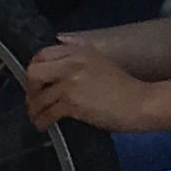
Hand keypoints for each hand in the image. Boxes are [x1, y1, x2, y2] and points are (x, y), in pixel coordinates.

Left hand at [25, 32, 151, 132]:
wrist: (141, 103)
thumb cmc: (122, 86)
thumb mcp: (99, 61)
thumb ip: (76, 53)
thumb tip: (56, 44)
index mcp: (79, 50)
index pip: (42, 54)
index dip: (34, 70)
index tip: (36, 84)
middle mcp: (73, 62)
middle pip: (34, 72)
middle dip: (30, 89)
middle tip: (34, 101)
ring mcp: (72, 82)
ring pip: (38, 96)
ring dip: (34, 110)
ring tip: (37, 117)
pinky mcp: (73, 102)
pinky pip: (47, 113)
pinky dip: (42, 121)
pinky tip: (44, 126)